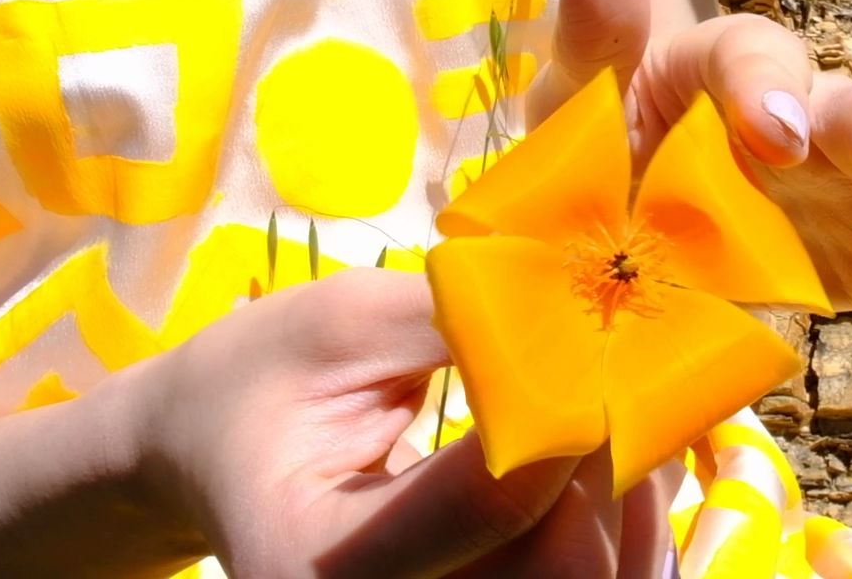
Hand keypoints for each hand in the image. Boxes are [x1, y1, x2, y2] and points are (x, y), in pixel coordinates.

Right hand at [133, 268, 675, 577]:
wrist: (219, 455)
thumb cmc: (267, 379)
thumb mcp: (338, 320)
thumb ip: (456, 315)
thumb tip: (578, 299)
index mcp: (317, 560)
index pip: (492, 498)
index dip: (567, 410)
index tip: (592, 338)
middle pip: (560, 568)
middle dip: (606, 460)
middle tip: (616, 375)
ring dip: (632, 496)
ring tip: (622, 409)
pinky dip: (629, 531)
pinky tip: (618, 464)